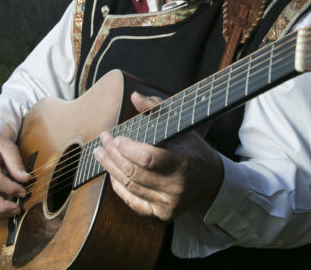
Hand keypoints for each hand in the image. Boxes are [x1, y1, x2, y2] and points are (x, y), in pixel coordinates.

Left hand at [93, 92, 222, 220]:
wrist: (210, 181)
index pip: (147, 158)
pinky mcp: (162, 214)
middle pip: (133, 172)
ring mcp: (168, 203)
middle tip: (103, 140)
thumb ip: (157, 109)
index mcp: (182, 164)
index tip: (116, 137)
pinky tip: (111, 173)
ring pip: (130, 186)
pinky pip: (133, 201)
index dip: (127, 148)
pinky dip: (119, 187)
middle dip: (113, 154)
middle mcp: (176, 187)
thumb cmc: (193, 149)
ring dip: (111, 168)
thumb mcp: (181, 127)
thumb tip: (135, 97)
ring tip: (100, 153)